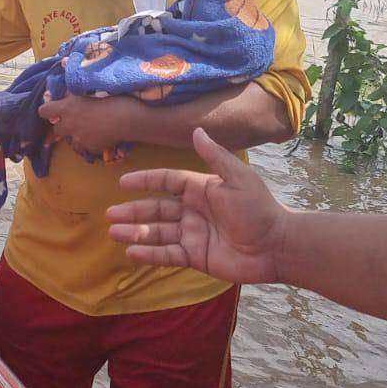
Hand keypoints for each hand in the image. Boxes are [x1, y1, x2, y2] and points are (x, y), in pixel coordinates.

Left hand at [37, 94, 135, 158]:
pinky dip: (89, 144)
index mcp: (68, 107)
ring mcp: (79, 138)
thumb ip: (76, 94)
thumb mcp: (91, 91)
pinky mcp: (90, 148)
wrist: (129, 118)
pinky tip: (99, 137)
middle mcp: (70, 124)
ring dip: (75, 136)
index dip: (47, 110)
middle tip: (75, 121)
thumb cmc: (114, 98)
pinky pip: (85, 148)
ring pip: (70, 142)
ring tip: (88, 130)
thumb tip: (67, 92)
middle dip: (63, 126)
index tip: (54, 109)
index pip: (43, 111)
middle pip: (56, 129)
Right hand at [106, 128, 291, 283]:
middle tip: (109, 214)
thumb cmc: (258, 208)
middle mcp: (193, 211)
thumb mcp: (237, 178)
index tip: (123, 181)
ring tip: (114, 232)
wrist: (276, 246)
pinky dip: (149, 254)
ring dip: (136, 232)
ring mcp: (193, 235)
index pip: (167, 182)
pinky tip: (131, 253)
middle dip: (133, 211)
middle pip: (156, 209)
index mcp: (201, 189)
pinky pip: (168, 254)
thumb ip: (214, 157)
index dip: (146, 181)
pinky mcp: (196, 257)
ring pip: (158, 232)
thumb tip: (196, 130)